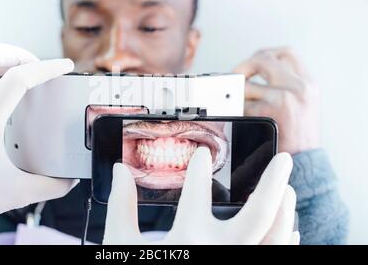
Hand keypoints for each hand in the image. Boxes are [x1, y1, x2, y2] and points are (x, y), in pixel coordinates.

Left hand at [0, 42, 77, 243]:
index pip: (18, 78)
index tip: (64, 66)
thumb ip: (52, 186)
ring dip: (0, 57)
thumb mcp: (18, 193)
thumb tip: (71, 179)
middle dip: (17, 53)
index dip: (47, 68)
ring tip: (20, 71)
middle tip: (35, 68)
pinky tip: (3, 88)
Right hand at [103, 147, 298, 244]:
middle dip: (273, 182)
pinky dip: (285, 242)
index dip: (199, 169)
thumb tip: (120, 171)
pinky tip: (290, 230)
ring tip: (288, 189)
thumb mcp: (121, 245)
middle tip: (284, 159)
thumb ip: (121, 206)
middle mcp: (218, 253)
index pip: (197, 193)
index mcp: (187, 240)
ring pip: (276, 238)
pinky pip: (273, 258)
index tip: (202, 155)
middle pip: (259, 214)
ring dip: (285, 210)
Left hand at [234, 48, 319, 153]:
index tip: (254, 62)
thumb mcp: (304, 106)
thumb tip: (252, 74)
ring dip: (237, 97)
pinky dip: (237, 112)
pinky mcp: (267, 112)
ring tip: (240, 108)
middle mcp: (298, 87)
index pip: (286, 53)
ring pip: (246, 85)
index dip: (266, 53)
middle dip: (243, 66)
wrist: (305, 164)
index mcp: (307, 84)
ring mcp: (282, 98)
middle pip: (263, 59)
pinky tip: (243, 121)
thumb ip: (286, 86)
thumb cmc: (300, 138)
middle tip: (234, 77)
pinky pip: (240, 106)